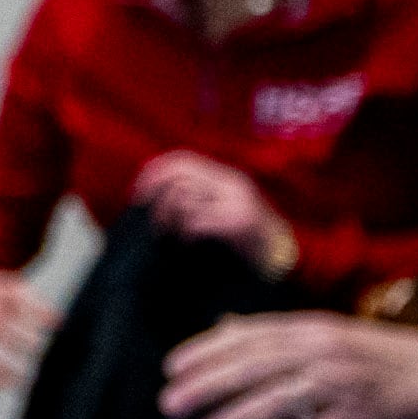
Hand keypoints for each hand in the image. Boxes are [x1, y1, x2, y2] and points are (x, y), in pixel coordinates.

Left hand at [132, 151, 293, 271]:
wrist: (280, 258)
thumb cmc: (244, 238)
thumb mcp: (220, 208)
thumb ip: (195, 196)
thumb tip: (151, 194)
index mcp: (225, 178)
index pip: (182, 159)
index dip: (154, 171)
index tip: (136, 191)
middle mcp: (232, 184)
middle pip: (179, 174)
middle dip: (153, 190)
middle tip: (141, 208)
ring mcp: (236, 202)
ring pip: (184, 195)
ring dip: (165, 214)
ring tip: (164, 230)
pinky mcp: (237, 223)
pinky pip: (196, 220)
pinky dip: (184, 231)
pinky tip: (186, 240)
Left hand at [161, 312, 417, 418]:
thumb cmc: (369, 358)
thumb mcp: (326, 334)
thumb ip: (276, 334)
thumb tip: (222, 328)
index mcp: (312, 329)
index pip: (248, 337)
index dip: (205, 352)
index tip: (171, 369)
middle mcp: (324, 354)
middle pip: (254, 369)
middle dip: (206, 387)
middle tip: (170, 405)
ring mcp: (343, 388)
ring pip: (275, 403)